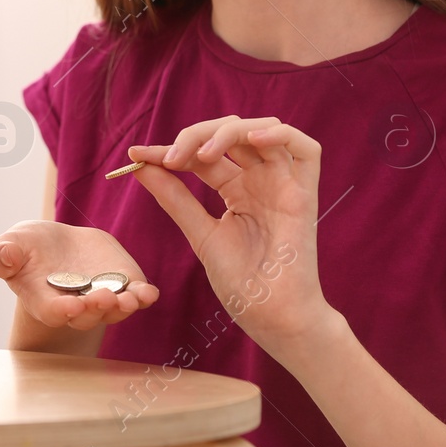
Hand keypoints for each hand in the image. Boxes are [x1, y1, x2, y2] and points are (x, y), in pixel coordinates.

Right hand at [0, 220, 158, 330]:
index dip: (62, 311)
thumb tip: (3, 256)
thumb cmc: (29, 248)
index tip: (71, 306)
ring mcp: (102, 299)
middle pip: (87, 315)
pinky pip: (135, 296)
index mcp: (45, 301)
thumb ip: (3, 255)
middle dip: (95, 309)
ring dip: (122, 307)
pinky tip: (148, 293)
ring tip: (130, 299)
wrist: (58, 246)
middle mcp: (76, 306)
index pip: (53, 312)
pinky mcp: (122, 286)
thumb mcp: (11, 244)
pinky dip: (143, 297)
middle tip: (103, 298)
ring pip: (114, 311)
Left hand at [125, 116, 334, 357]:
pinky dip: (281, 133)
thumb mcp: (199, 233)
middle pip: (232, 133)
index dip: (173, 148)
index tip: (139, 153)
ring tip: (203, 153)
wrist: (271, 317)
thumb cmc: (241, 283)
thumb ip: (174, 197)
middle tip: (171, 158)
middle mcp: (261, 180)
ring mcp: (284, 184)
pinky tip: (254, 138)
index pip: (205, 153)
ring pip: (264, 130)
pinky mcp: (305, 194)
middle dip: (197, 135)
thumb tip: (140, 164)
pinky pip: (306, 150)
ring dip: (230, 131)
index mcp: (238, 190)